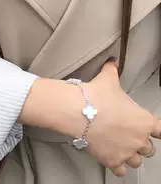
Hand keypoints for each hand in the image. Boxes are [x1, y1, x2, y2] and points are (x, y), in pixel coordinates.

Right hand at [82, 61, 160, 176]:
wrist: (79, 111)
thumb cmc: (97, 96)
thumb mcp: (108, 79)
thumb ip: (113, 70)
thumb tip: (112, 61)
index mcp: (144, 121)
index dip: (156, 129)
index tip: (150, 129)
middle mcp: (139, 140)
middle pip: (149, 148)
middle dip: (139, 142)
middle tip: (128, 135)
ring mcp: (126, 153)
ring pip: (137, 161)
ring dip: (131, 155)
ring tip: (121, 147)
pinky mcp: (112, 161)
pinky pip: (122, 171)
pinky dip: (118, 166)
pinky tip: (112, 158)